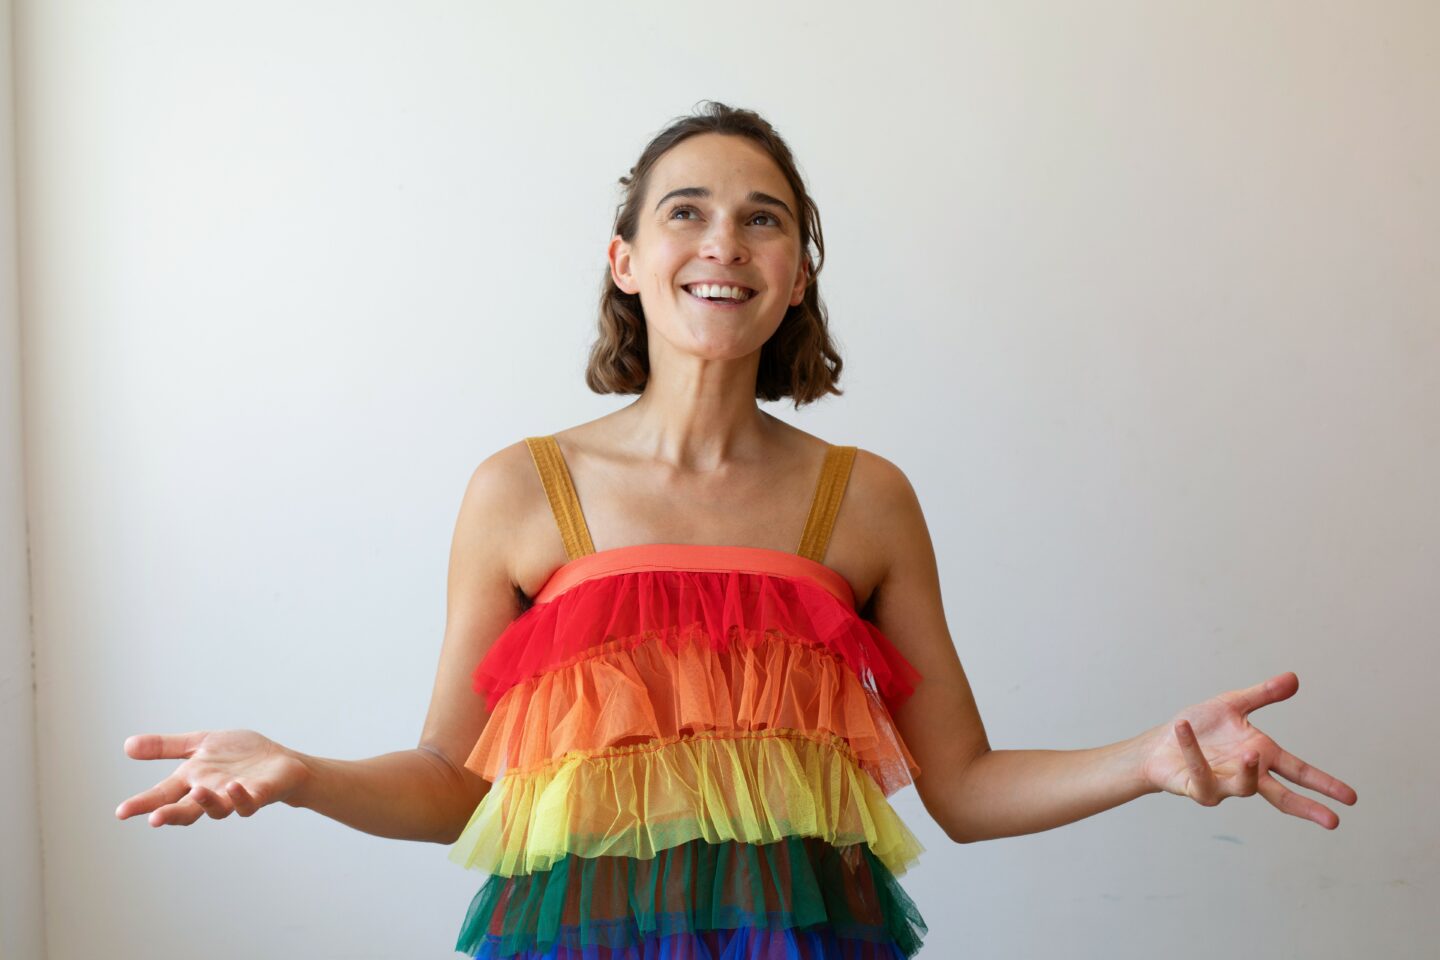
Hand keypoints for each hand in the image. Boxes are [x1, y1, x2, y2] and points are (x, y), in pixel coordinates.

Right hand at [116, 729, 309, 826]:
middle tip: (154, 819)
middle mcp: (210, 793)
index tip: (121, 812)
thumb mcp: (200, 744)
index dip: (143, 804)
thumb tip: (126, 746)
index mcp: (192, 780)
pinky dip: (240, 797)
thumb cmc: (239, 756)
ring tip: (196, 792)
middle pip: (186, 810)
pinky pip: (247, 802)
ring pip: (217, 808)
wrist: (280, 762)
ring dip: (206, 802)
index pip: (163, 795)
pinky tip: (234, 786)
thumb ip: (166, 747)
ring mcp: (234, 797)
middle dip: (170, 815)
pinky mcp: (258, 795)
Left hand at [1138, 671, 1356, 827]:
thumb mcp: (1232, 705)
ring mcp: (1224, 785)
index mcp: (1261, 755)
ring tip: (1250, 753)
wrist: (1161, 742)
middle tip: (1332, 821)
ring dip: (1248, 771)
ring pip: (1243, 786)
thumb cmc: (1199, 728)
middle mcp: (1246, 774)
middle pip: (1281, 795)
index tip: (1351, 798)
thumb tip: (1294, 678)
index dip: (1323, 784)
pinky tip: (1183, 728)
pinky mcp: (1198, 788)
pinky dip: (1191, 749)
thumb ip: (1262, 695)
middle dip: (1306, 806)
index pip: (1299, 771)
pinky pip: (1199, 772)